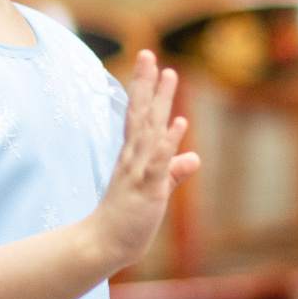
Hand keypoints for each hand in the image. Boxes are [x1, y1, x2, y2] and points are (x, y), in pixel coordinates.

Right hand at [88, 51, 199, 271]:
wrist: (103, 245)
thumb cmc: (126, 219)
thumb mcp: (155, 190)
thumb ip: (174, 170)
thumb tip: (194, 157)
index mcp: (133, 156)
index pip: (138, 115)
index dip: (144, 88)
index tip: (150, 61)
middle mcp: (133, 157)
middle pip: (141, 113)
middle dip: (147, 83)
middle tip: (150, 53)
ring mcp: (138, 171)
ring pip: (150, 130)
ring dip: (160, 102)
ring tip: (170, 74)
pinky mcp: (146, 189)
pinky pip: (158, 162)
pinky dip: (168, 142)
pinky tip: (179, 122)